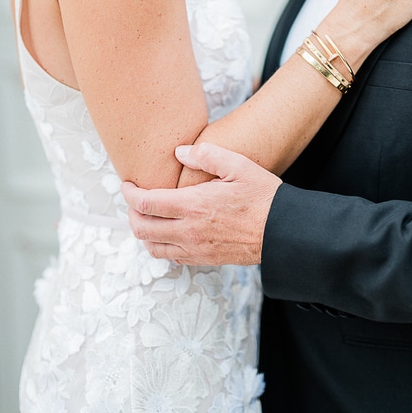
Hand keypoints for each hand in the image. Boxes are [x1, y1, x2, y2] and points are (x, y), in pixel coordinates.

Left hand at [122, 143, 280, 265]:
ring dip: (143, 231)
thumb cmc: (263, 197)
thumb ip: (206, 155)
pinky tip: (167, 231)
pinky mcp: (204, 260)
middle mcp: (189, 231)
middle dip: (131, 213)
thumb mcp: (238, 165)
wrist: (285, 232)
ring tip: (147, 216)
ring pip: (152, 247)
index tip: (126, 185)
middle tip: (134, 199)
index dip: (129, 194)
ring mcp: (196, 249)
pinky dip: (160, 245)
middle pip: (141, 228)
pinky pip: (170, 258)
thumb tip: (178, 152)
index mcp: (193, 206)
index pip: (145, 204)